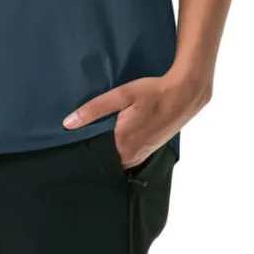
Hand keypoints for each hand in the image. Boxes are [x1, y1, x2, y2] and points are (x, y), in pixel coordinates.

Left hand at [62, 70, 210, 168]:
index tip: (69, 145)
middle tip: (79, 139)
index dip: (80, 149)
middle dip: (92, 151)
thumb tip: (68, 123)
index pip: (92, 155)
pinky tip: (115, 138)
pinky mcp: (147, 153)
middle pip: (103, 159)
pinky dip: (118, 151)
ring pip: (115, 160)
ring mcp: (140, 156)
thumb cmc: (154, 93)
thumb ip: (94, 110)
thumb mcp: (122, 95)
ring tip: (96, 138)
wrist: (185, 95)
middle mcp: (130, 156)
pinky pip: (126, 158)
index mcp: (121, 143)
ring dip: (106, 151)